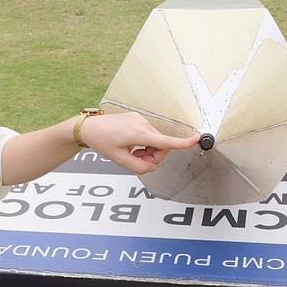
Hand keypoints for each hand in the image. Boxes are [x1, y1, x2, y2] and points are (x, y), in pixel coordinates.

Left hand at [79, 112, 199, 173]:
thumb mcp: (119, 160)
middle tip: (136, 161)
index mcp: (139, 134)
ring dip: (147, 150)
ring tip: (130, 152)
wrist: (89, 127)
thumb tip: (152, 167)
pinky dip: (143, 143)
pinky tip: (129, 144)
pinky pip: (148, 134)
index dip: (183, 143)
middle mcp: (142, 124)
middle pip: (161, 145)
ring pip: (155, 140)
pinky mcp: (137, 118)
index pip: (165, 141)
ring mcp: (140, 119)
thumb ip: (138, 167)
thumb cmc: (101, 141)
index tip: (197, 139)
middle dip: (153, 156)